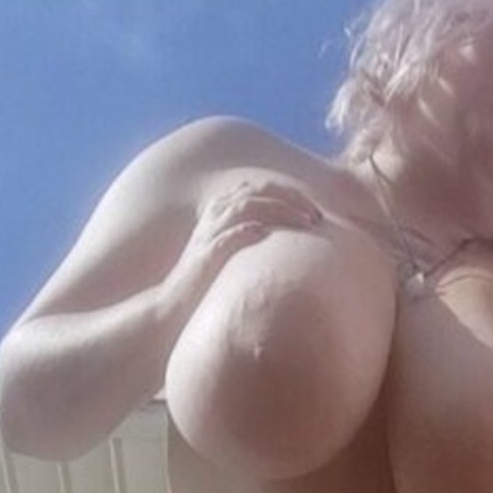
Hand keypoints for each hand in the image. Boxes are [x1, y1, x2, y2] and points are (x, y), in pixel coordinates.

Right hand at [184, 176, 325, 269]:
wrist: (176, 304)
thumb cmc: (211, 281)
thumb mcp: (236, 253)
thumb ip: (256, 237)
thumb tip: (291, 238)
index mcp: (224, 208)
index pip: (262, 188)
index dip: (291, 194)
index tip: (317, 211)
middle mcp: (216, 214)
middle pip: (258, 190)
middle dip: (290, 198)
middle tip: (317, 215)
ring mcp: (209, 232)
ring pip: (247, 206)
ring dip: (279, 210)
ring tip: (305, 222)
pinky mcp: (204, 256)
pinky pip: (227, 236)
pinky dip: (247, 231)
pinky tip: (266, 234)